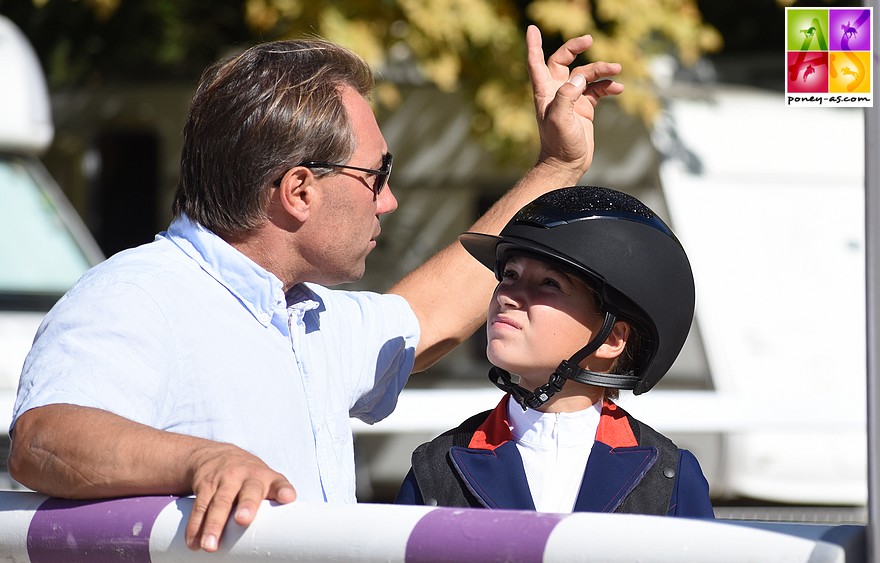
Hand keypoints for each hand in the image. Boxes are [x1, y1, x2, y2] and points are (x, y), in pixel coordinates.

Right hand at [185, 442, 296, 551]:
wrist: (217, 455)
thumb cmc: (250, 477)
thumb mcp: (266, 481)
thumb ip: (277, 497)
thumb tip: (289, 515)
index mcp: (266, 478)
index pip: (278, 483)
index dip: (283, 490)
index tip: (287, 498)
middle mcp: (246, 476)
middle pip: (247, 492)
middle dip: (245, 506)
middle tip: (243, 520)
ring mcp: (224, 479)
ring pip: (218, 503)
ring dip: (212, 525)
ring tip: (209, 546)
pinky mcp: (205, 485)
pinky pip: (199, 507)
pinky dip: (194, 526)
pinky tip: (193, 541)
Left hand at [526, 25, 623, 174]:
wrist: (567, 164)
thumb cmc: (558, 144)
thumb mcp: (560, 119)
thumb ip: (567, 96)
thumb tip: (580, 78)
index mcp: (545, 92)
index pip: (536, 62)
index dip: (533, 45)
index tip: (532, 28)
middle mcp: (557, 92)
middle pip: (564, 61)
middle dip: (575, 48)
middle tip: (589, 39)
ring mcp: (572, 99)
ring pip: (586, 75)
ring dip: (601, 70)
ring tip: (617, 69)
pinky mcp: (584, 108)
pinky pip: (597, 90)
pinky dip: (608, 87)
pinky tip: (618, 89)